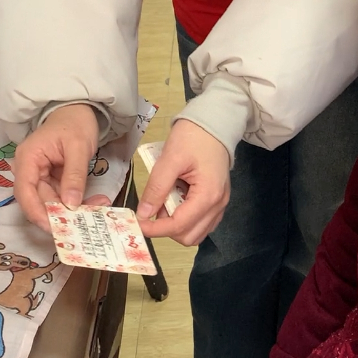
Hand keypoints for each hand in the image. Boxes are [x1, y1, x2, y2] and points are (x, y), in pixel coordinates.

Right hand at [13, 104, 109, 232]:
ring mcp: (41, 175)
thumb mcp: (78, 146)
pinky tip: (95, 202)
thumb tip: (71, 204)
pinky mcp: (53, 178)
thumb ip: (74, 175)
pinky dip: (77, 201)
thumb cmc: (76, 122)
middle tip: (85, 222)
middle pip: (39, 201)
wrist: (80, 110)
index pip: (25, 193)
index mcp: (28, 158)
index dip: (37, 213)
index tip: (55, 226)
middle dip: (61, 213)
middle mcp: (30, 170)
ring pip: (52, 201)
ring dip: (73, 209)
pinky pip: (62, 195)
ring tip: (98, 208)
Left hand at [136, 119, 230, 245]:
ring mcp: (220, 203)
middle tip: (155, 206)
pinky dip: (186, 219)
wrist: (214, 121)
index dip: (155, 229)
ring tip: (166, 201)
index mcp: (208, 195)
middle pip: (189, 236)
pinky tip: (177, 200)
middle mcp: (218, 205)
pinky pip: (202, 222)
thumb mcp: (170, 159)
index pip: (179, 226)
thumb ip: (157, 188)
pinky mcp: (218, 199)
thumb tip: (143, 214)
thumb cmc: (193, 136)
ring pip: (196, 233)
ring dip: (176, 225)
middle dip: (167, 228)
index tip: (137, 223)